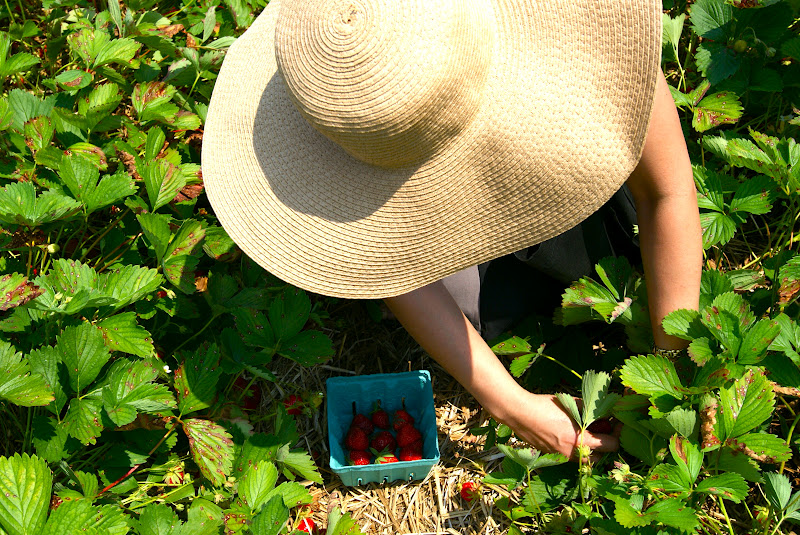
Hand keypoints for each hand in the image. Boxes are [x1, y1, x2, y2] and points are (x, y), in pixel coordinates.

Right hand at [497, 392, 619, 461]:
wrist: (518, 413)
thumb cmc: (544, 406)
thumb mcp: (570, 404)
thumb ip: (590, 410)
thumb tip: (604, 410)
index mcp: (580, 441)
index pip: (611, 446)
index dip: (617, 434)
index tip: (618, 424)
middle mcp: (572, 454)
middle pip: (600, 457)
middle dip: (604, 445)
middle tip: (604, 429)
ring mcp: (560, 457)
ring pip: (583, 459)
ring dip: (590, 449)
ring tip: (587, 432)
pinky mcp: (551, 455)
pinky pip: (569, 456)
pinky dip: (575, 448)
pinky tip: (569, 433)